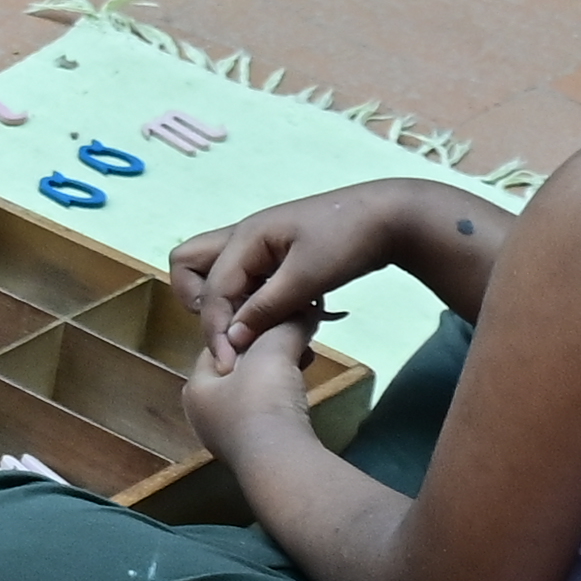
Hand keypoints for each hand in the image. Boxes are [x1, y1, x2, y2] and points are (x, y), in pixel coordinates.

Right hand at [164, 182, 409, 356]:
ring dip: (224, 301)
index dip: (215, 328)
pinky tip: (278, 319)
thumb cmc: (348, 240)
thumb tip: (231, 339)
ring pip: (215, 272)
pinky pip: (243, 278)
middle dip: (200, 300)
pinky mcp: (275, 256)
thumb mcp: (308, 277)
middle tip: (230, 328)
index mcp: (246, 237)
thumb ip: (266, 308)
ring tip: (254, 326)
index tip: (228, 363)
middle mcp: (242, 238)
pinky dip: (249, 300)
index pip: (212, 289)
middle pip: (189, 264)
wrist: (391, 217)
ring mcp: (258, 245)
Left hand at [179, 310, 317, 465]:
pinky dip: (284, 399)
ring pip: (256, 393)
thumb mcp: (272, 350)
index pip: (219, 346)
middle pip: (239, 370)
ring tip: (304, 360)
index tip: (274, 317)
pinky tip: (302, 393)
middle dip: (268, 352)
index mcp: (196, 389)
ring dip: (280, 375)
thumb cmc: (263, 401)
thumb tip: (304, 307)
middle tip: (294, 339)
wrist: (280, 462)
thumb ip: (284, 326)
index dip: (247, 328)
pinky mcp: (256, 453)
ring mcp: (229, 438)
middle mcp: (205, 415)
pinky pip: (269, 415)